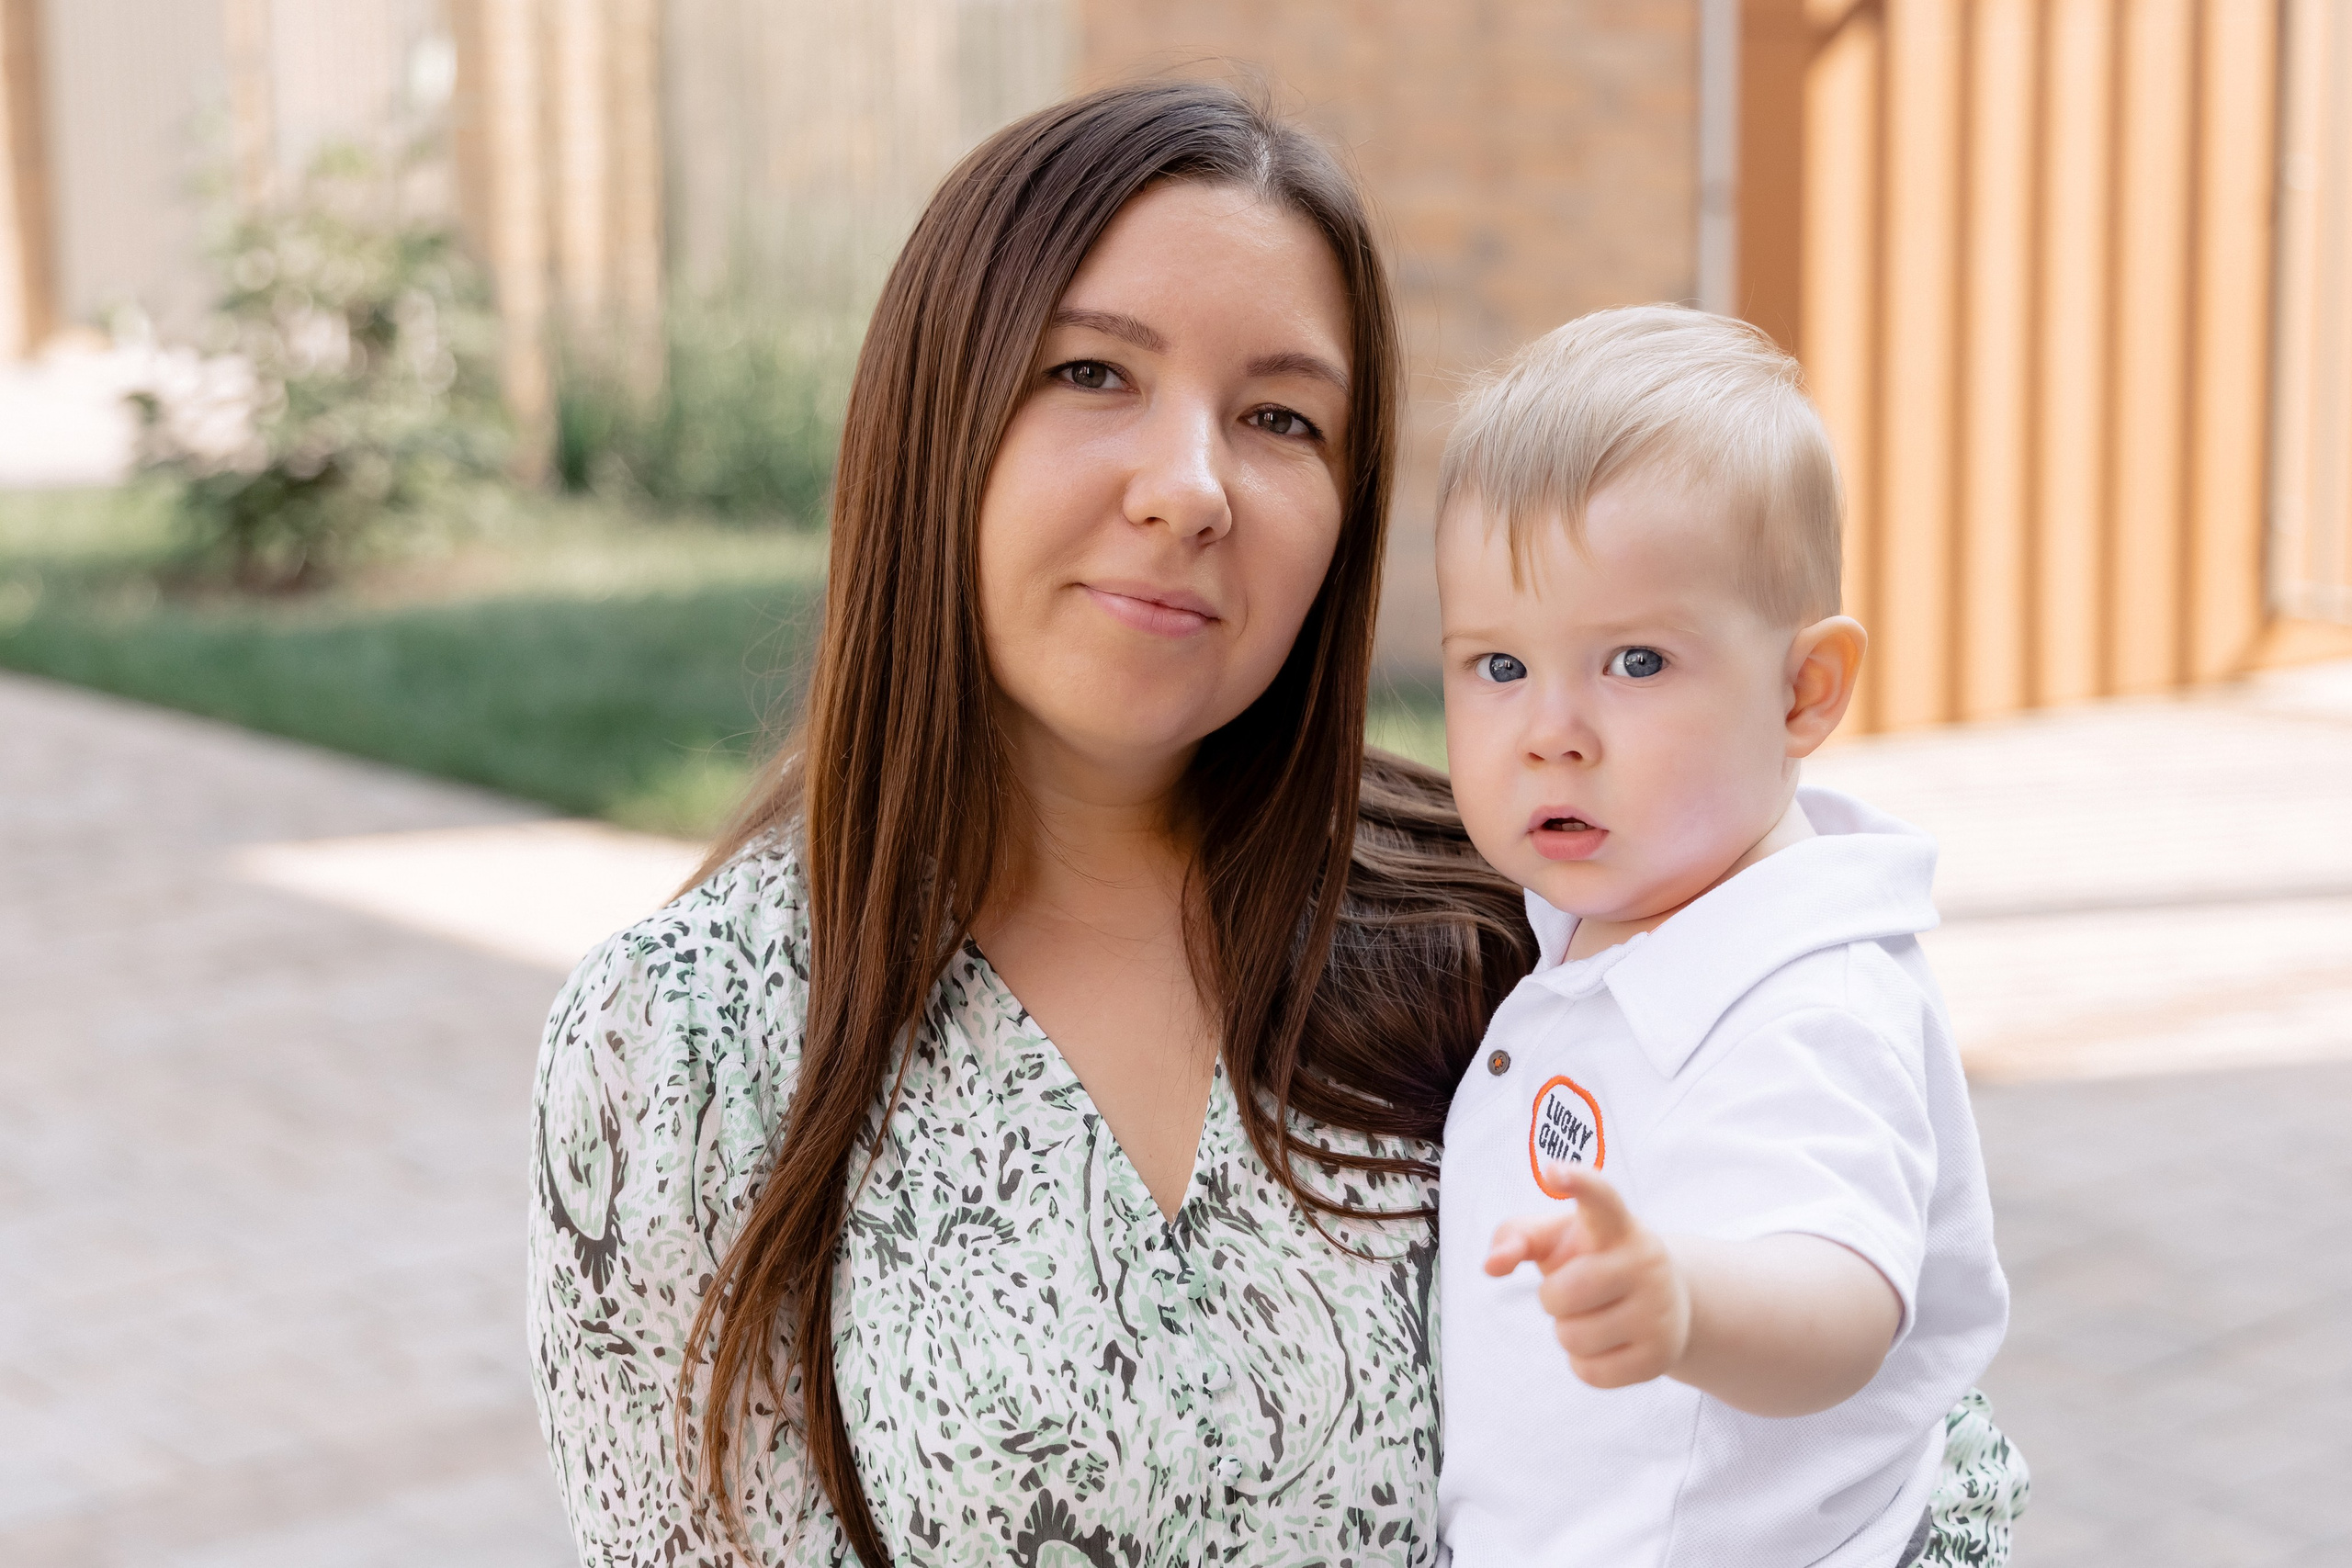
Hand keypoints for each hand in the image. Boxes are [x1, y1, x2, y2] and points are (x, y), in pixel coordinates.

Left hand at [1485, 1164, 1690, 1390]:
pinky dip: (1584, 1363)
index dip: (1579, 1183)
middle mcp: (1645, 1261)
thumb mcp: (1556, 1238)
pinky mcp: (1661, 1355)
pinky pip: (1590, 1373)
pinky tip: (1607, 1344)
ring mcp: (1659, 1309)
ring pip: (1574, 1338)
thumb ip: (1515, 1237)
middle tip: (1573, 1292)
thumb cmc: (1594, 1259)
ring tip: (1593, 1316)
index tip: (1554, 1170)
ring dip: (1568, 1332)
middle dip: (1552, 1299)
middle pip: (1563, 1294)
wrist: (1667, 1301)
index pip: (1601, 1198)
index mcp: (1616, 1224)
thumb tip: (1492, 1265)